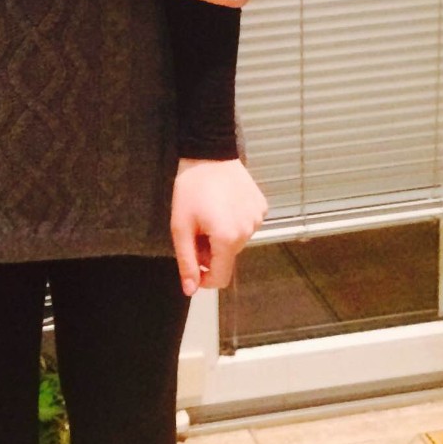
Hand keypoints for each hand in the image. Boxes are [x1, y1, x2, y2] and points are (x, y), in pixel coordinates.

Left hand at [171, 157, 267, 293]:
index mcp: (228, 239)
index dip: (204, 278)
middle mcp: (248, 231)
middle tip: (196, 230)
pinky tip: (223, 205)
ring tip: (209, 215)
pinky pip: (247, 225)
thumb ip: (187, 261)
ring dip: (222, 237)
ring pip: (237, 242)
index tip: (192, 263)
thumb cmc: (190, 189)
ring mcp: (258, 218)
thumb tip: (190, 290)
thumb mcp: (181, 227)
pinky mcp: (262, 206)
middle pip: (228, 258)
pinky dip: (234, 222)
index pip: (221, 278)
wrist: (209, 153)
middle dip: (210, 252)